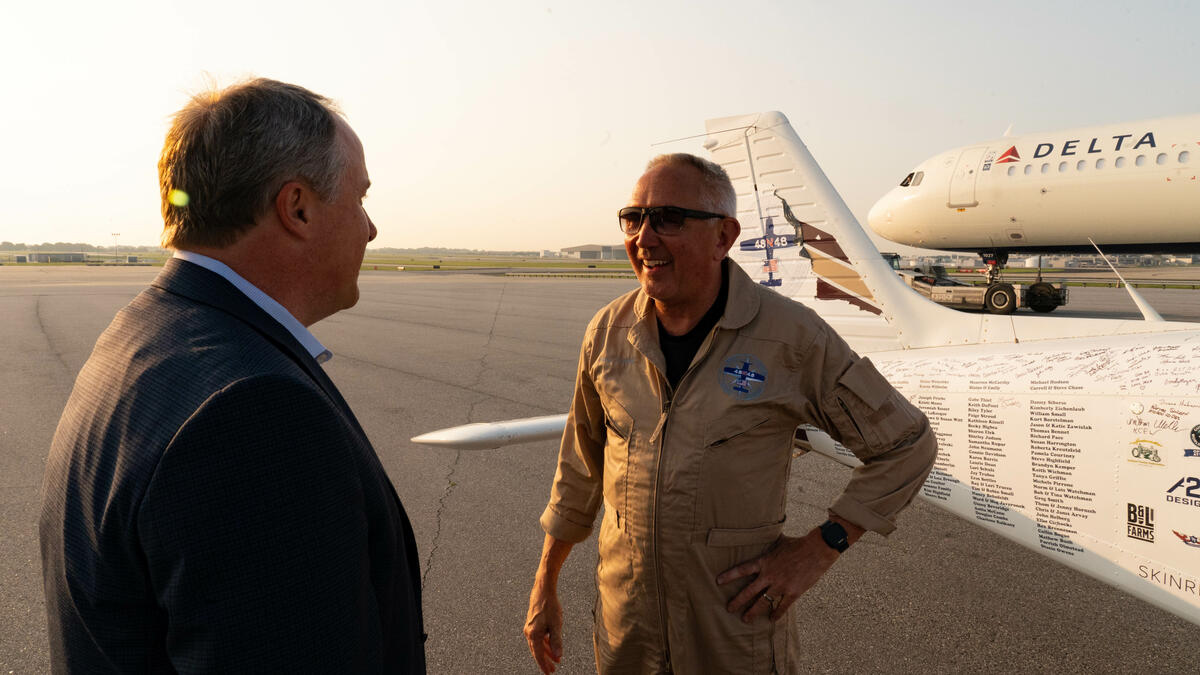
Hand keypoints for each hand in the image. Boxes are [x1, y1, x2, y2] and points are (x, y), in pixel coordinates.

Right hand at [524, 582, 563, 673]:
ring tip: (555, 659)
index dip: (544, 665)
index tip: (549, 673)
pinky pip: (539, 637)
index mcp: (533, 634)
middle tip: (552, 670)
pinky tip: (551, 645)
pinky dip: (545, 643)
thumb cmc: (550, 606)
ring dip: (547, 652)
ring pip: (538, 644)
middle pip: (537, 651)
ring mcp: (530, 627)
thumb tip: (558, 656)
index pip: (538, 655)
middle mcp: (529, 632)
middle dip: (545, 661)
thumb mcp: (556, 625)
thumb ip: (557, 641)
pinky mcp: (533, 622)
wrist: (543, 590)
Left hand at [716, 529, 839, 622]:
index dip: (729, 576)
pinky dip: (777, 613)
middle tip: (729, 609)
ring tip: (746, 619)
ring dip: (753, 612)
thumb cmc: (797, 543)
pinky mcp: (793, 592)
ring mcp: (781, 585)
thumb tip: (761, 532)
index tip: (718, 581)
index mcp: (764, 562)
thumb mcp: (778, 541)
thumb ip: (768, 544)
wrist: (817, 550)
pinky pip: (782, 606)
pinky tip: (772, 619)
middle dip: (738, 601)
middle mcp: (769, 575)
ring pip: (763, 602)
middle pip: (749, 592)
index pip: (742, 570)